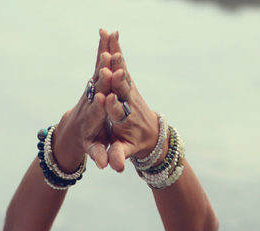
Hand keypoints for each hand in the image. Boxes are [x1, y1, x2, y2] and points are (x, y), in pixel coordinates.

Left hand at [52, 30, 113, 169]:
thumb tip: (104, 165)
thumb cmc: (87, 142)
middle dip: (102, 77)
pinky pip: (99, 64)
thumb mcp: (93, 151)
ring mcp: (90, 90)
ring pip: (97, 72)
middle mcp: (90, 102)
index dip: (99, 104)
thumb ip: (98, 155)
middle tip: (107, 62)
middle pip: (96, 88)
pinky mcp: (93, 81)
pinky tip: (107, 33)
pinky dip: (103, 49)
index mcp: (91, 120)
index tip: (104, 95)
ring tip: (107, 40)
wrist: (72, 131)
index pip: (96, 111)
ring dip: (102, 56)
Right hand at [104, 34, 161, 172]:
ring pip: (123, 72)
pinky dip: (116, 50)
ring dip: (117, 58)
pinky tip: (110, 33)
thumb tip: (116, 167)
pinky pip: (122, 64)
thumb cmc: (136, 144)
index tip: (105, 99)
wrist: (154, 134)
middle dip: (115, 78)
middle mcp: (129, 103)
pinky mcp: (129, 82)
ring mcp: (130, 91)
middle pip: (122, 90)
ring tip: (110, 42)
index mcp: (126, 121)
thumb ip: (120, 156)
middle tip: (108, 65)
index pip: (118, 113)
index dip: (112, 106)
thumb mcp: (127, 152)